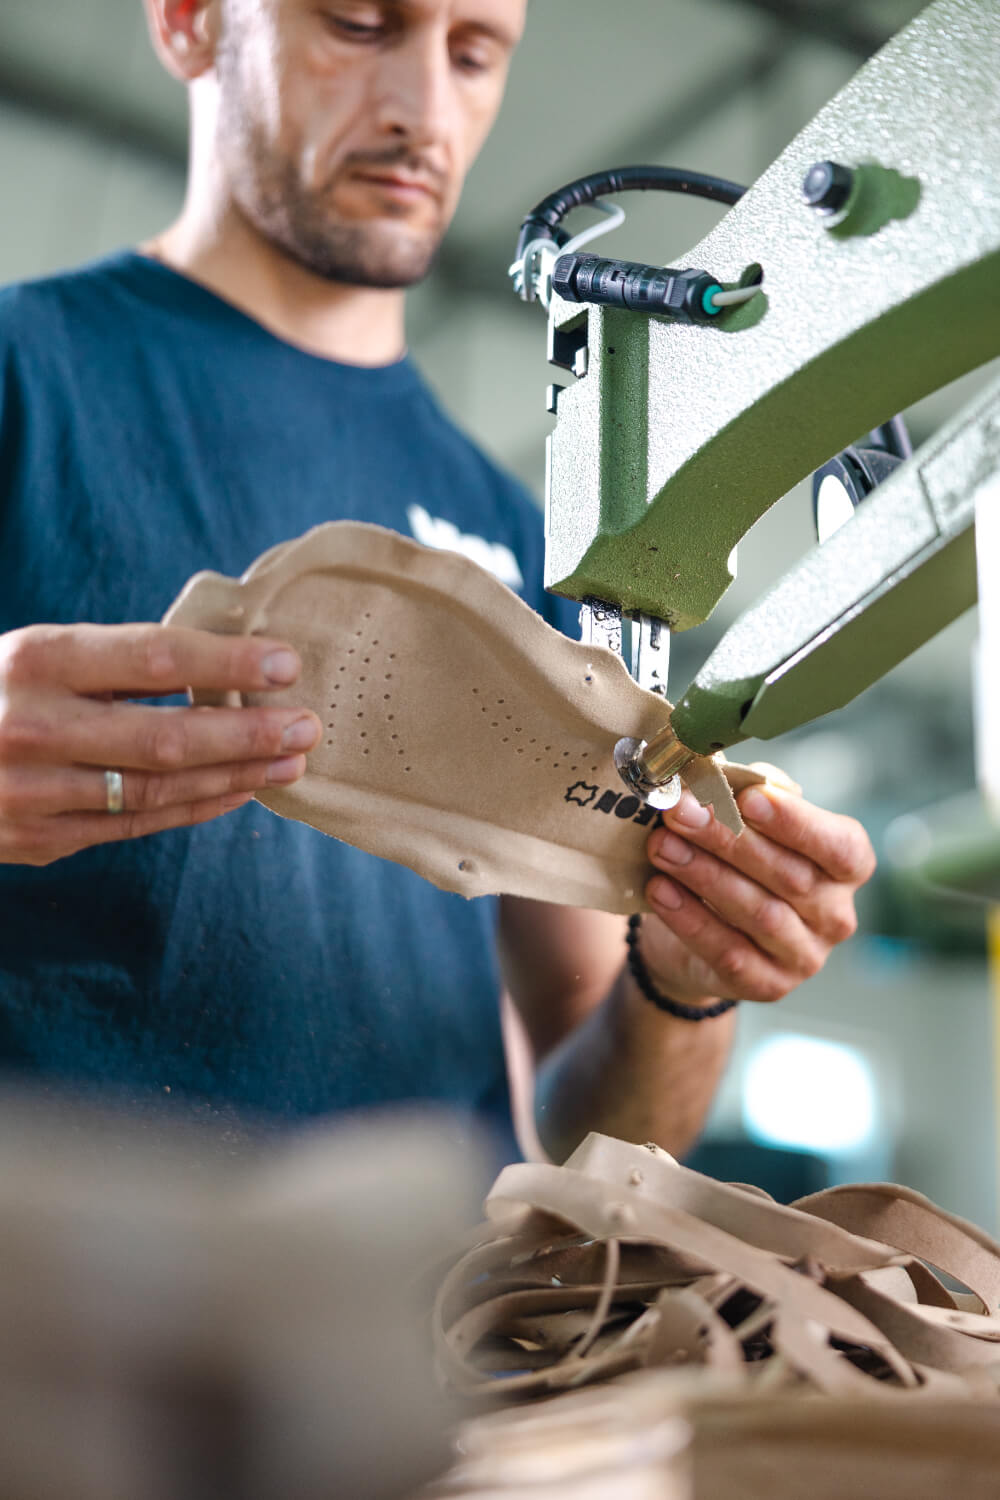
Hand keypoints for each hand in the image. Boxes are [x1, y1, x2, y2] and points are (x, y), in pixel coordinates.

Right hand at [0, 623, 321, 865]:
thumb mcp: (32, 655)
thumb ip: (111, 662)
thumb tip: (222, 662)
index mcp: (34, 660)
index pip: (152, 657)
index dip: (226, 660)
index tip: (286, 662)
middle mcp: (32, 726)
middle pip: (166, 736)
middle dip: (249, 732)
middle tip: (309, 725)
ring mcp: (33, 793)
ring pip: (158, 790)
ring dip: (236, 775)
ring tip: (291, 761)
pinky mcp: (39, 842)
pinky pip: (136, 826)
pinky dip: (197, 809)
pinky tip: (241, 790)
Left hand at [641, 774, 875, 1005]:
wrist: (700, 933)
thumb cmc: (735, 862)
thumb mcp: (747, 823)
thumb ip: (751, 796)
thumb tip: (734, 776)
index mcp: (846, 867)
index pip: (841, 847)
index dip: (797, 823)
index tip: (749, 798)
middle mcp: (835, 915)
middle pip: (790, 876)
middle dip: (730, 840)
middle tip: (681, 812)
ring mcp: (806, 956)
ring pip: (759, 914)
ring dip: (705, 876)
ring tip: (661, 847)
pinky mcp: (768, 985)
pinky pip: (729, 952)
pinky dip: (690, 919)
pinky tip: (660, 890)